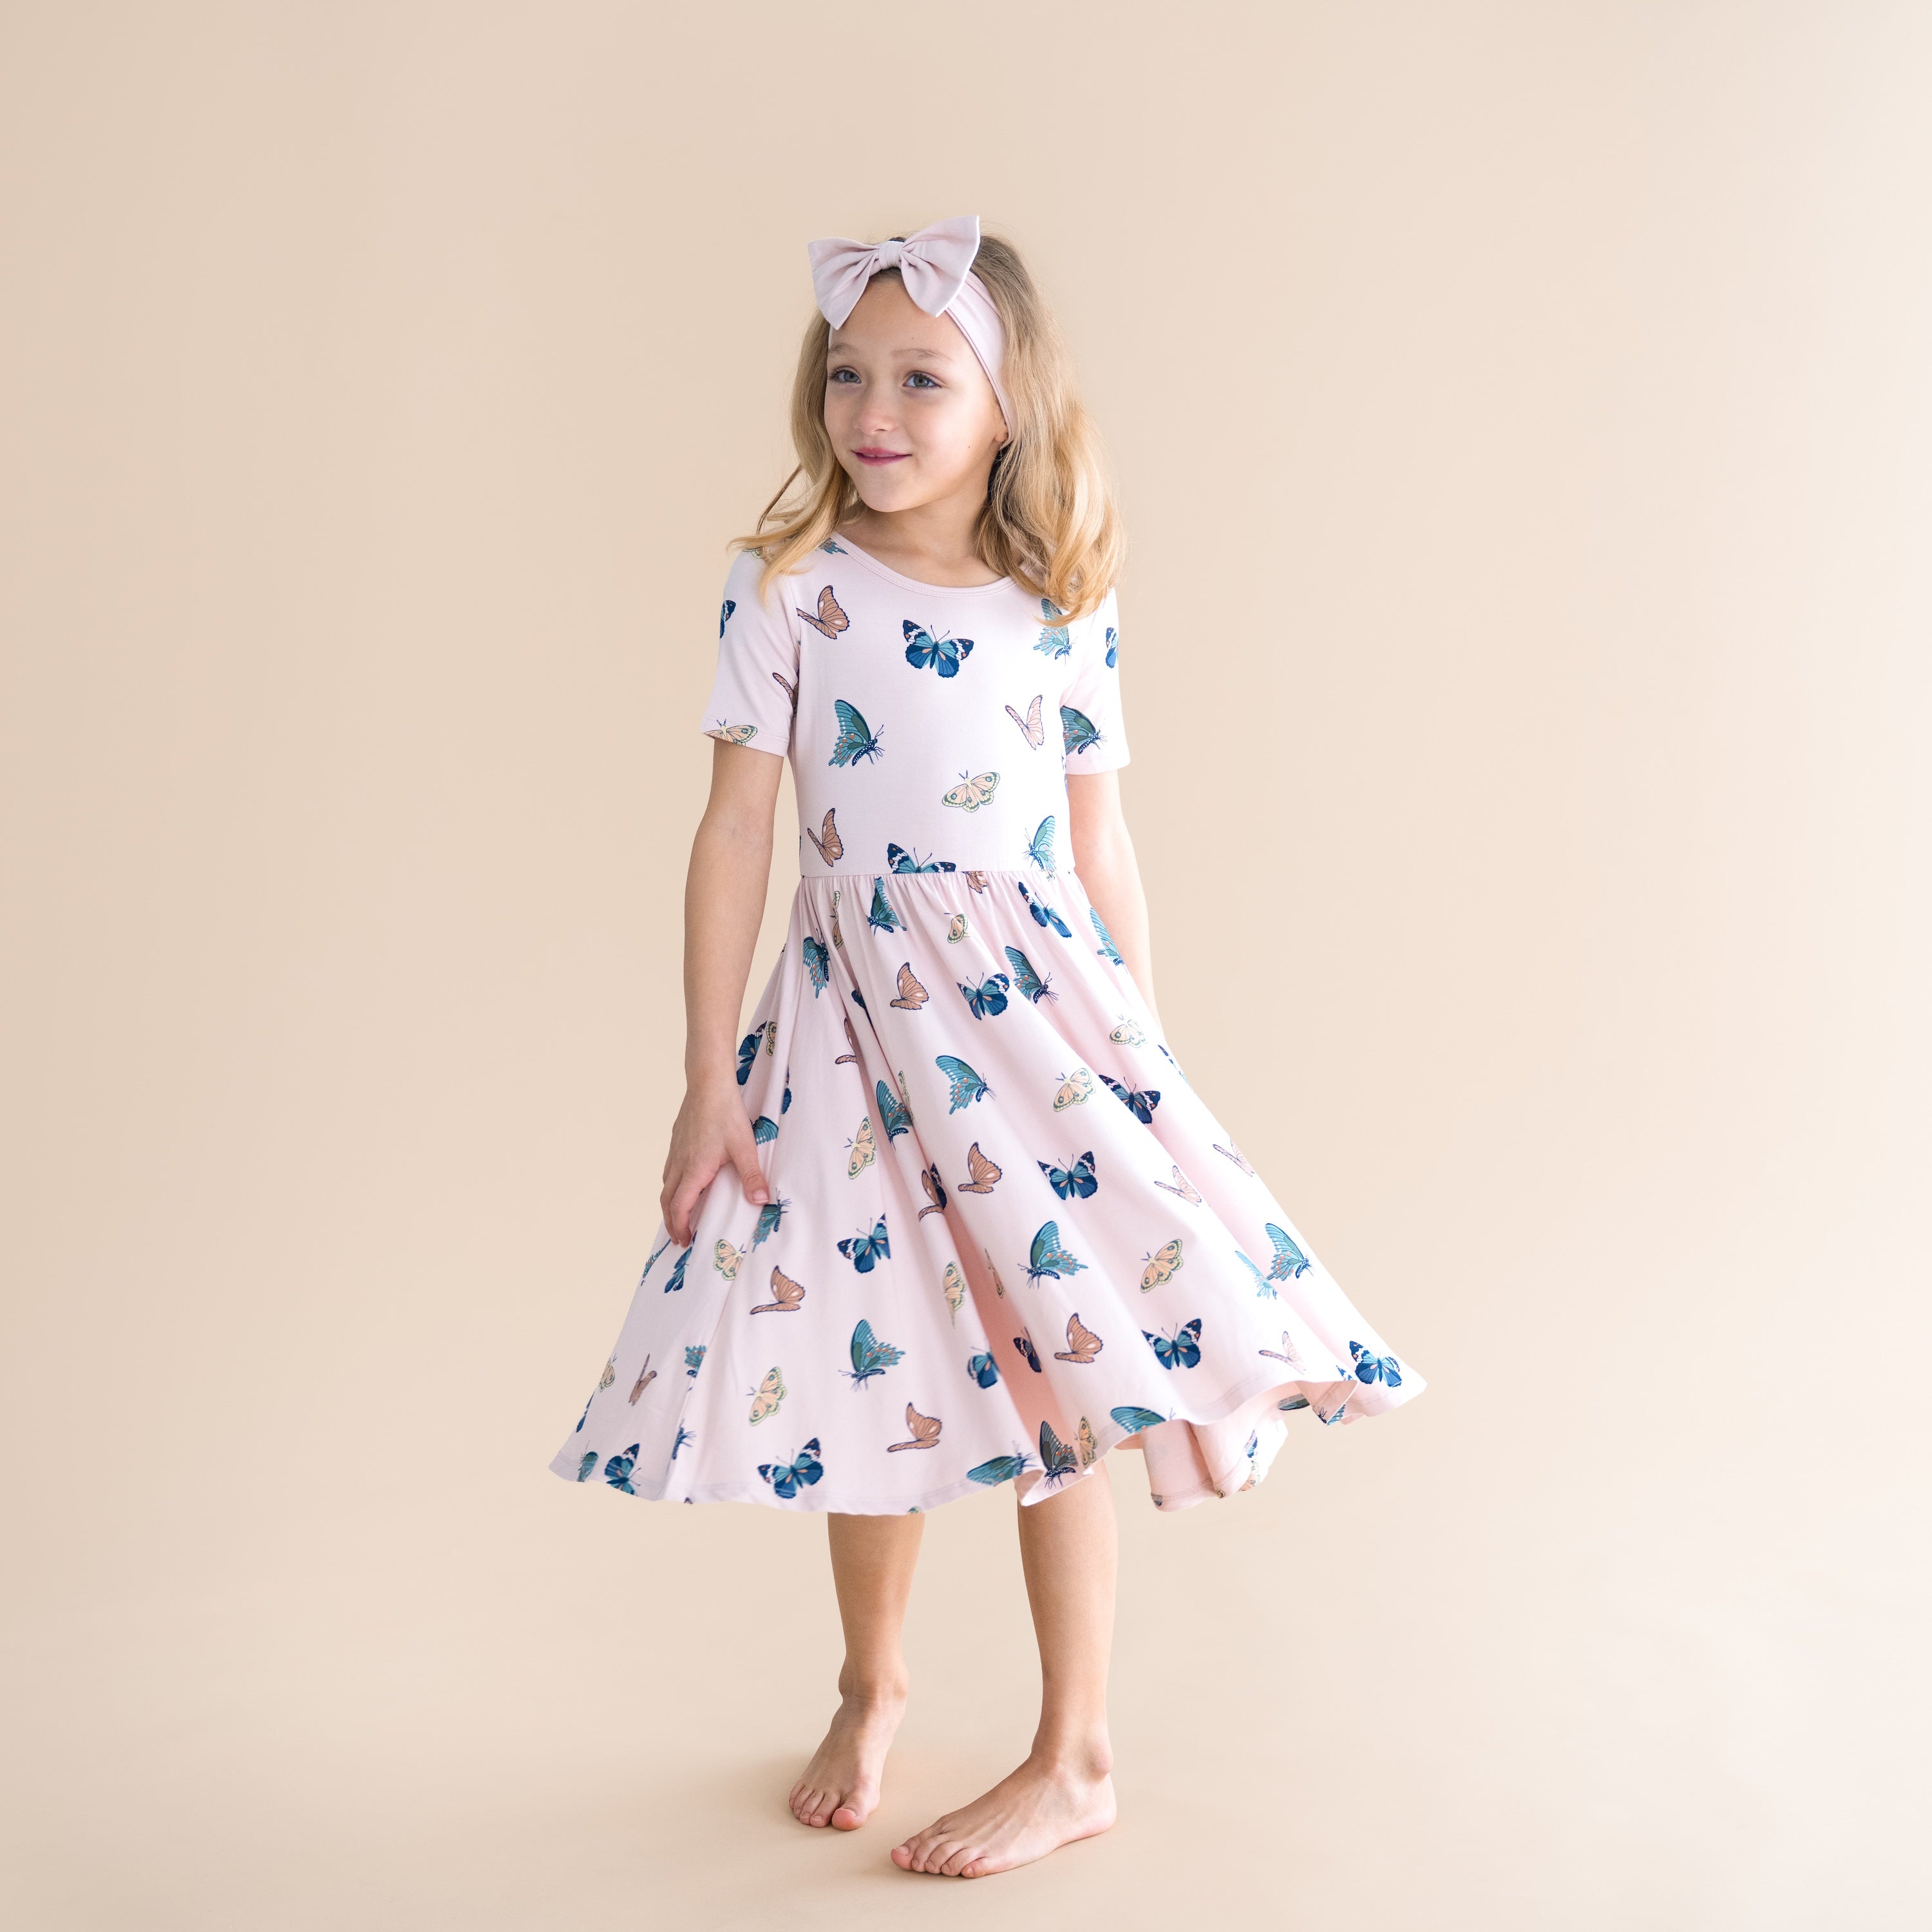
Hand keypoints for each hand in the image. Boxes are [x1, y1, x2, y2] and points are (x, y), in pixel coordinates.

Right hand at [660, 1072, 767, 1245]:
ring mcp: (675, 1151)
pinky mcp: (677, 1140)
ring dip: (670, 1204)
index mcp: (694, 1170)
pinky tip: (684, 1182)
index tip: (685, 1240)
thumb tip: (762, 1201)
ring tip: (679, 1215)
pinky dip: (672, 1185)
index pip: (679, 1207)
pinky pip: (669, 1170)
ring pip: (666, 1184)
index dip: (680, 1227)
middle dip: (671, 1222)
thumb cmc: (725, 1113)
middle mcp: (679, 1163)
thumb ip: (752, 1176)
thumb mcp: (744, 1147)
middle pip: (667, 1200)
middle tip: (680, 1237)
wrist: (708, 1083)